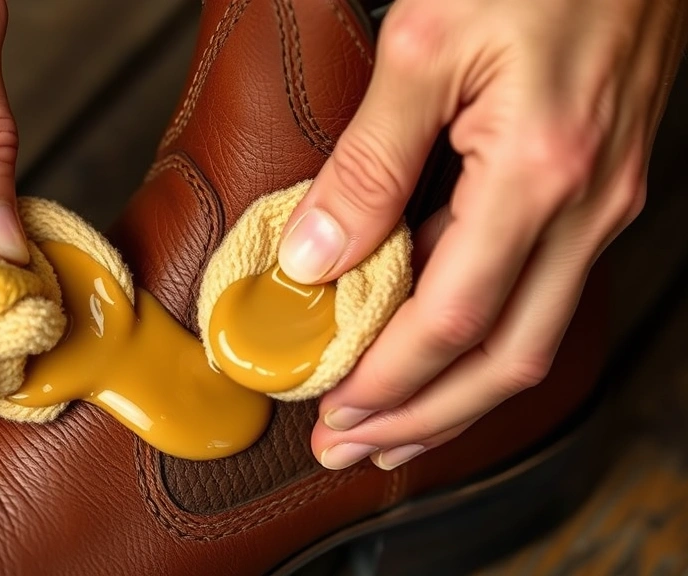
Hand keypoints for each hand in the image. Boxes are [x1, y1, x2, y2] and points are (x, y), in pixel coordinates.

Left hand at [277, 0, 687, 469]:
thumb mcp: (423, 48)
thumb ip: (369, 162)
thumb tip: (315, 257)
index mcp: (541, 173)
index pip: (455, 319)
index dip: (390, 379)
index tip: (334, 410)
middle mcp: (589, 207)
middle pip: (508, 359)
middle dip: (424, 418)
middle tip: (354, 450)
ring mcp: (605, 203)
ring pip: (533, 337)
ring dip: (457, 393)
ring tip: (391, 427)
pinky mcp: (599, 191)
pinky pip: (543, 292)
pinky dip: (484, 338)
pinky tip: (437, 350)